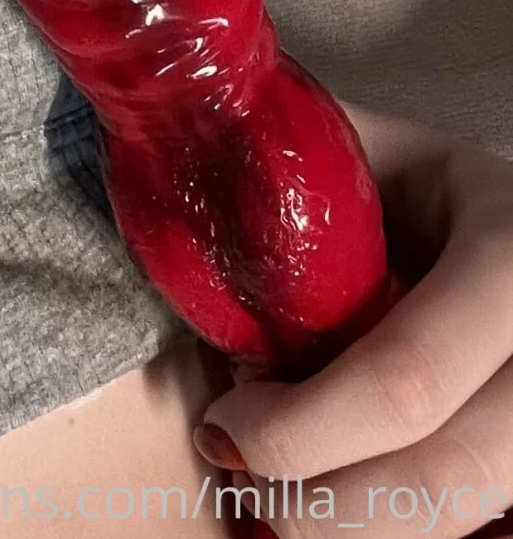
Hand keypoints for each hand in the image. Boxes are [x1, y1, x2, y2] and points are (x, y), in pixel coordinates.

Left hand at [193, 104, 512, 538]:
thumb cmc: (435, 189)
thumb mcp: (376, 150)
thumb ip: (285, 160)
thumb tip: (173, 168)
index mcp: (508, 260)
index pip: (404, 379)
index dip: (300, 427)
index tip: (221, 428)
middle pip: (437, 478)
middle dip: (319, 498)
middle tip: (240, 472)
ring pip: (454, 519)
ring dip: (347, 520)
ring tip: (277, 488)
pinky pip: (469, 525)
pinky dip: (385, 521)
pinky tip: (332, 494)